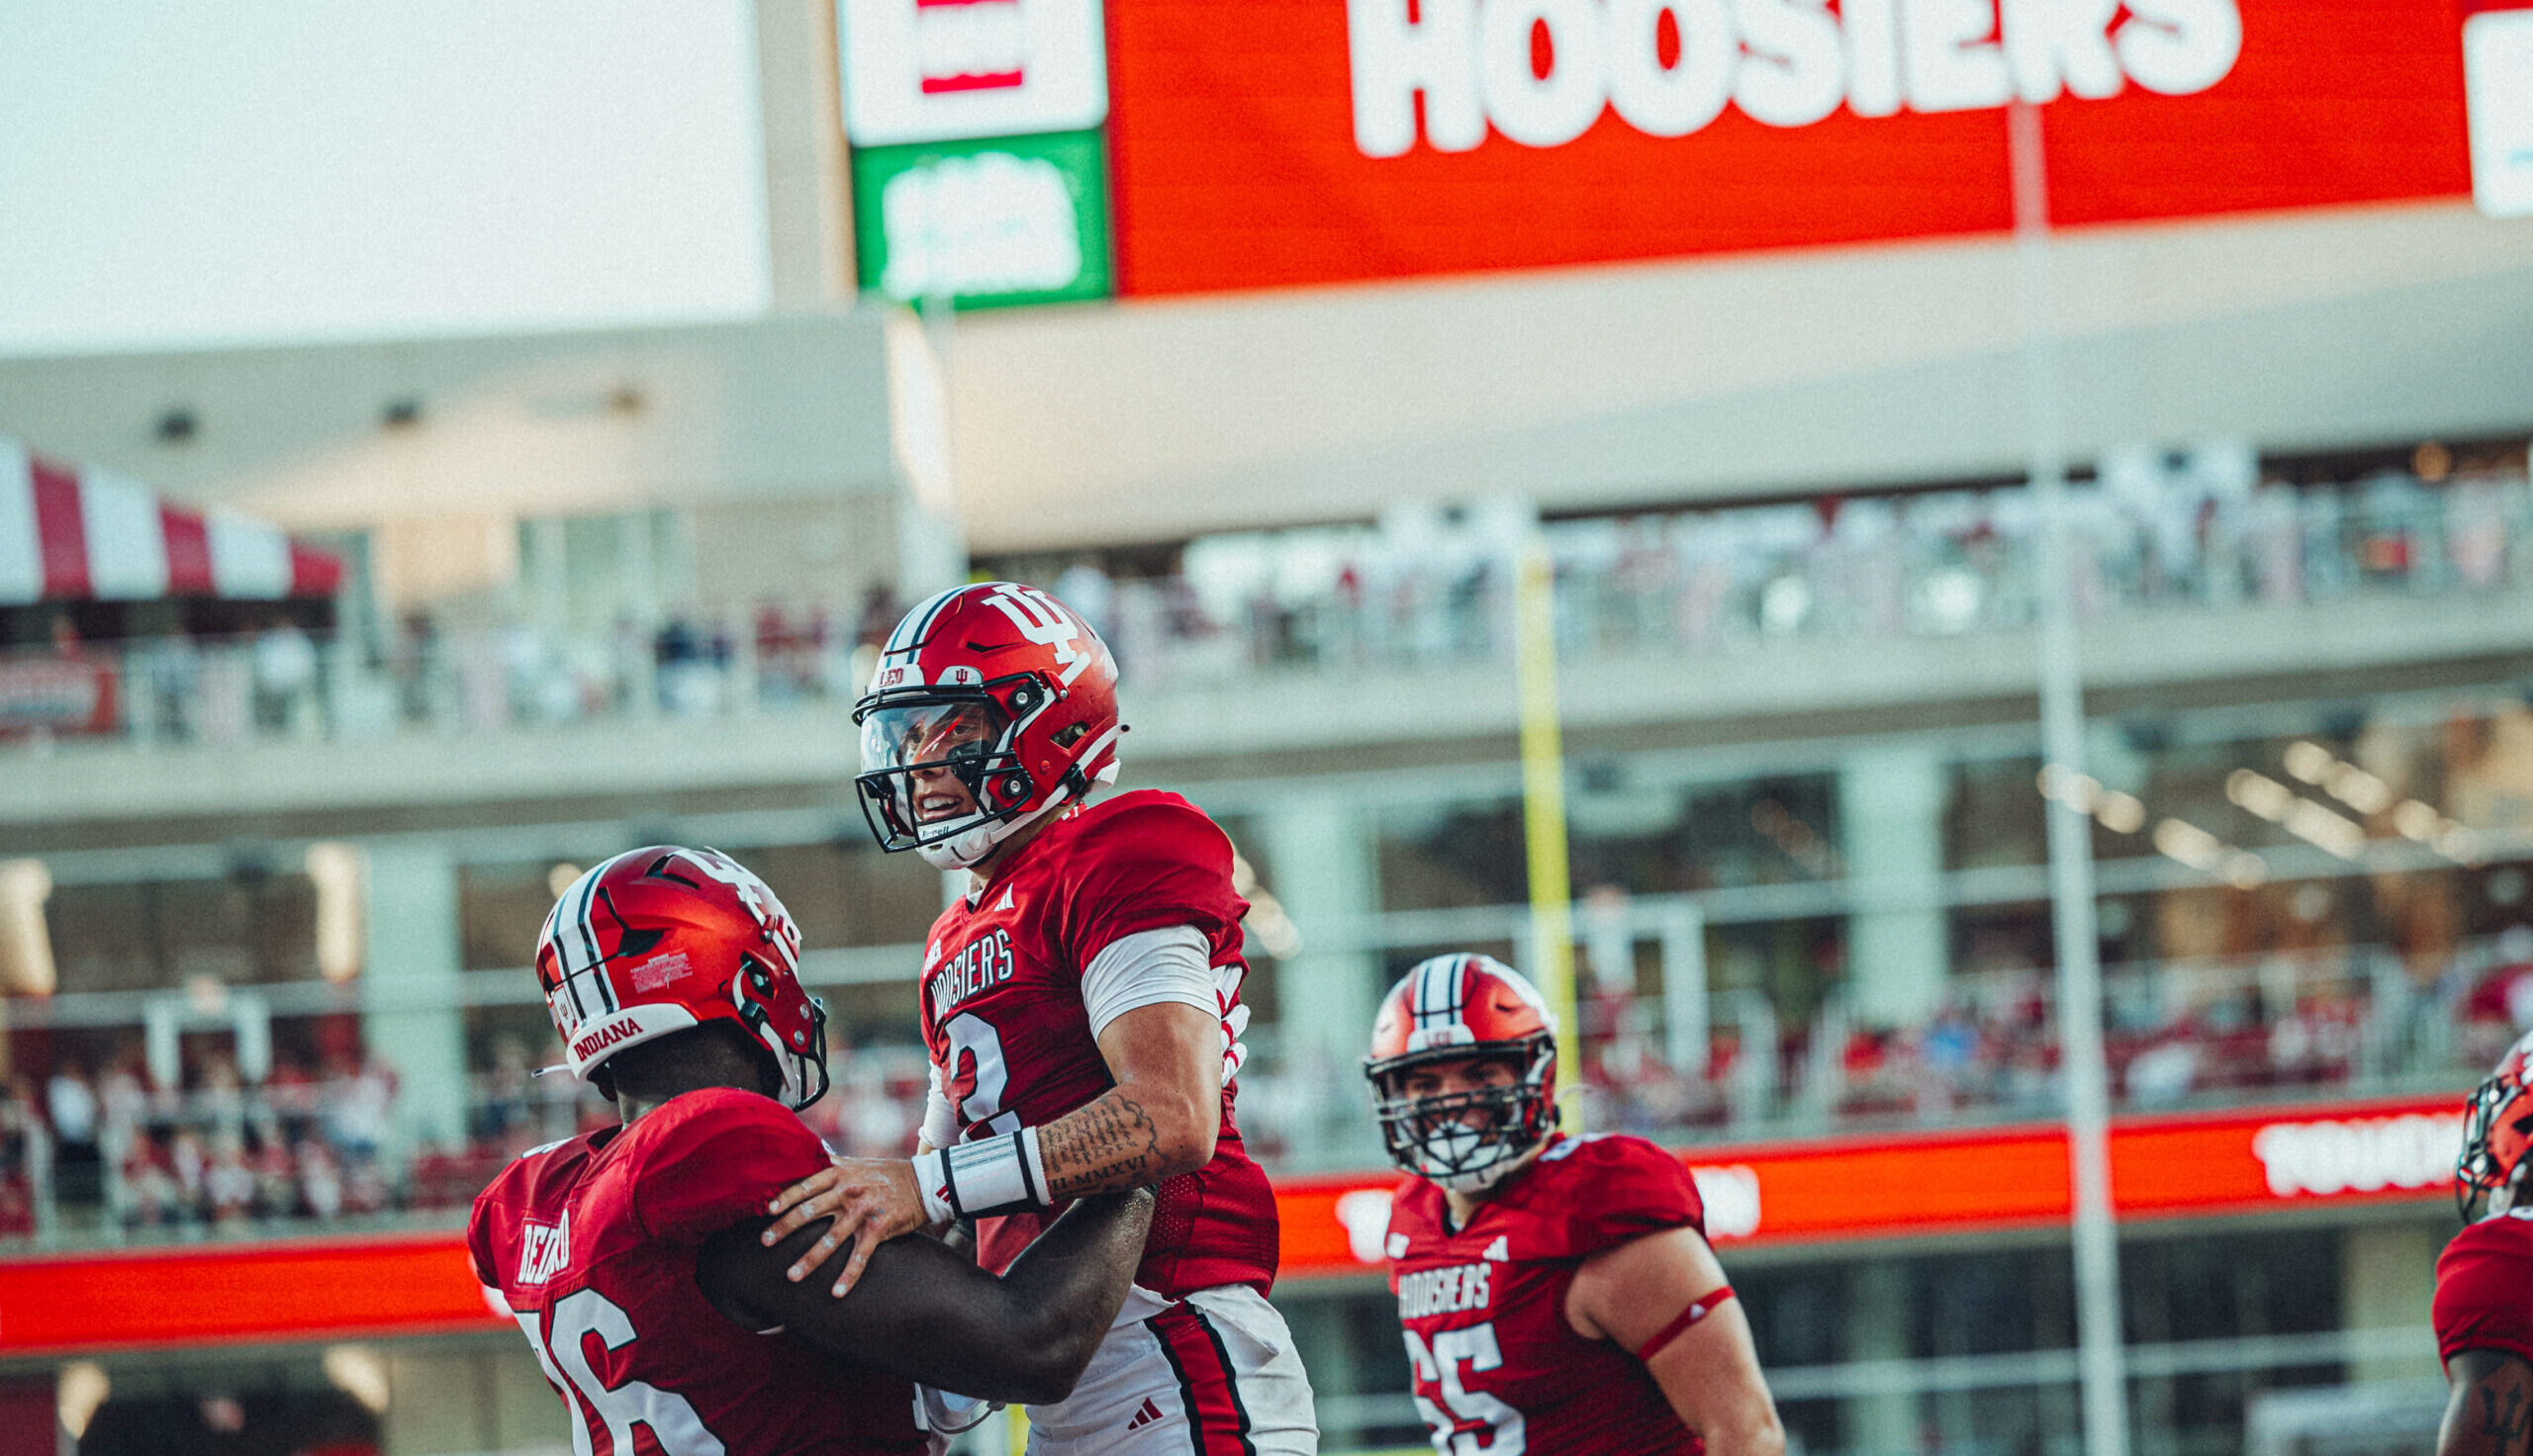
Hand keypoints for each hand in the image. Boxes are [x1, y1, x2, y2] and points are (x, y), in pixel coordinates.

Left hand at [761, 1157, 929, 1296]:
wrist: (922, 1182)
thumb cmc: (883, 1174)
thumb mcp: (855, 1165)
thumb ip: (829, 1167)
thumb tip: (798, 1165)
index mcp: (840, 1174)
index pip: (806, 1185)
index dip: (785, 1197)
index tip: (767, 1211)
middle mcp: (848, 1191)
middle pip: (811, 1211)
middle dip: (785, 1228)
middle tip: (765, 1243)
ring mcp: (864, 1211)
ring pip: (831, 1239)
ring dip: (810, 1259)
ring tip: (792, 1276)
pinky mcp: (879, 1228)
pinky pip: (861, 1256)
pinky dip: (848, 1276)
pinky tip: (836, 1293)